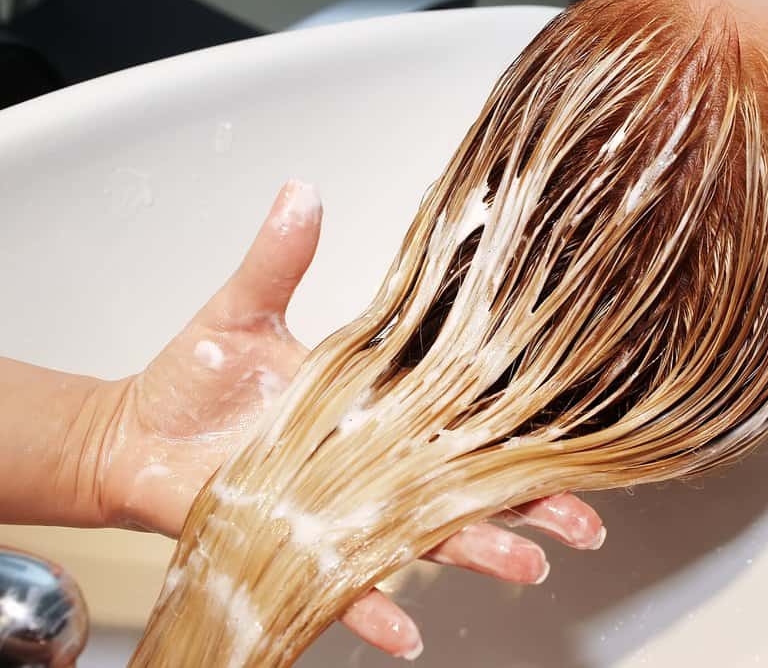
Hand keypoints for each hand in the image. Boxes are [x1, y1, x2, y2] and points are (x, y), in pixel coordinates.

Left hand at [98, 181, 605, 658]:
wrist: (137, 436)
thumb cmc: (194, 375)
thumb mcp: (240, 312)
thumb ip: (277, 259)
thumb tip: (302, 191)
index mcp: (376, 397)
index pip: (460, 405)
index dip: (516, 415)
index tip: (573, 421)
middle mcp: (374, 456)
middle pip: (464, 480)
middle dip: (528, 501)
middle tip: (583, 519)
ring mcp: (343, 506)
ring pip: (425, 536)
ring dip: (476, 554)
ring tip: (524, 567)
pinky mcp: (302, 547)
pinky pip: (347, 588)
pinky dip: (375, 610)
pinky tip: (407, 634)